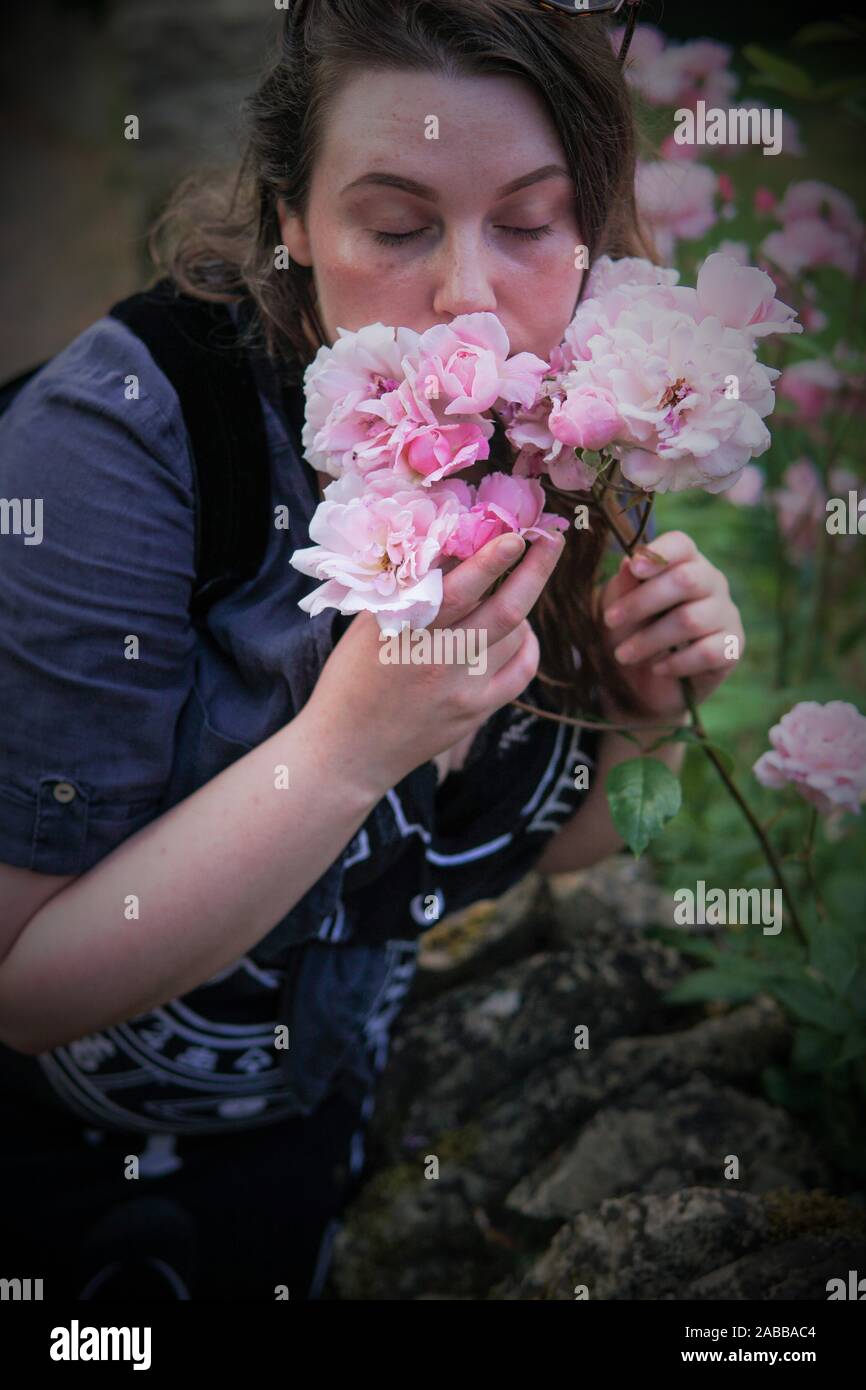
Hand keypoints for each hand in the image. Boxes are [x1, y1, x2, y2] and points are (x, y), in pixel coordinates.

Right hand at [306, 531, 565, 796]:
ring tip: (517, 585)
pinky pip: (520, 672)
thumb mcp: (369, 626)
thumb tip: (452, 544)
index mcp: (405, 632)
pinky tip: (522, 633)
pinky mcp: (476, 713)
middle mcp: (438, 660)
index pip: (459, 589)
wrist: (349, 750)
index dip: (491, 559)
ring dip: (523, 603)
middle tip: (551, 540)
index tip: (515, 533)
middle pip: (505, 610)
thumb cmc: (351, 678)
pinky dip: (528, 645)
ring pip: (515, 636)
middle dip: (535, 569)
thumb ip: (408, 589)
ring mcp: (462, 690)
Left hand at [598, 529, 744, 718]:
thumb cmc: (631, 631)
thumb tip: (628, 564)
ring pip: (691, 620)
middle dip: (642, 602)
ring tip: (623, 654)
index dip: (659, 554)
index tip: (634, 568)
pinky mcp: (732, 647)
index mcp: (685, 563)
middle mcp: (712, 583)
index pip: (681, 545)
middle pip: (685, 580)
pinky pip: (707, 652)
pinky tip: (657, 668)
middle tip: (610, 621)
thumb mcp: (617, 606)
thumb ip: (624, 586)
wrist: (642, 681)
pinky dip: (676, 663)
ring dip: (649, 639)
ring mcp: (726, 614)